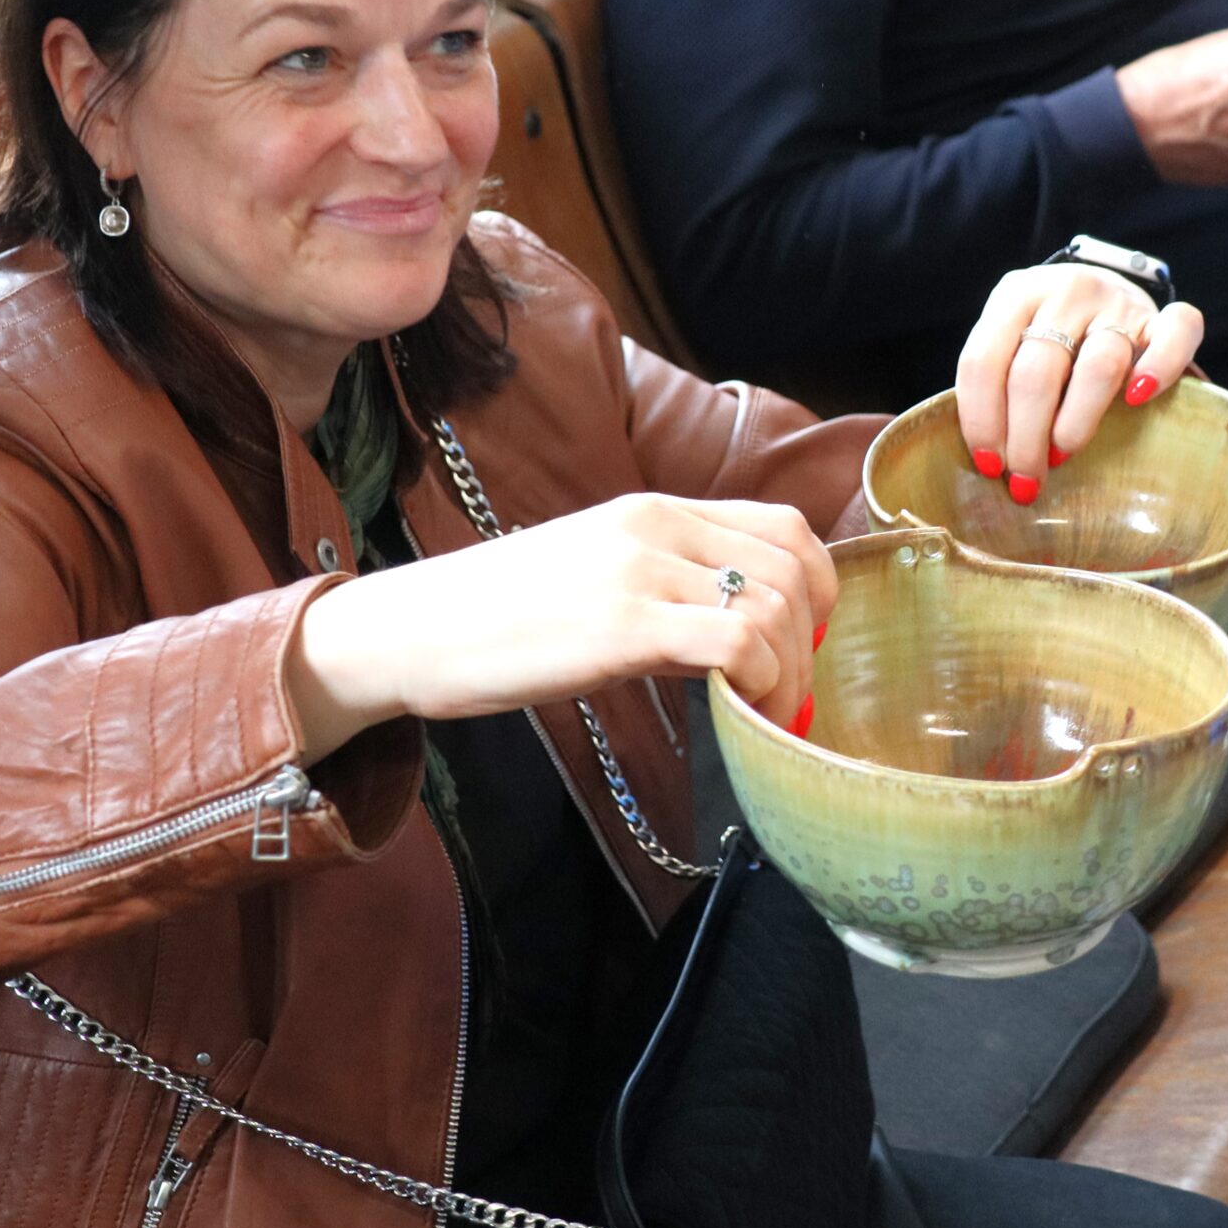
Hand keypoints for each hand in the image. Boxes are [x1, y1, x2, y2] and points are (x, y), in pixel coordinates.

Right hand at [288, 494, 834, 751]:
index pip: (782, 525)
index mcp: (652, 510)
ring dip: (790, 671)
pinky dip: (763, 685)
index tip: (801, 644)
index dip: (816, 587)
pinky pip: (735, 641)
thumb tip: (738, 640)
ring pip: (774, 604)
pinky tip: (743, 716)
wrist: (410, 630)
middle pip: (790, 566)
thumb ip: (669, 591)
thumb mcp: (597, 580)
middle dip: (810, 641)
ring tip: (766, 713)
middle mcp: (654, 526)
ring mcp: (638, 570)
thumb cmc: (497, 618)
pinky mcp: (620, 624)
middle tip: (787, 695)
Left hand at [953, 263, 1204, 502]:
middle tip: (1025, 481)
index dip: (981, 420)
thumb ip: (996, 380)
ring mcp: (1116, 302)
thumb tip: (987, 458)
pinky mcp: (1159, 316)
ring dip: (1074, 423)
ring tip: (1062, 456)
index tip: (987, 465)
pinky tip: (1138, 400)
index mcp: (1015, 295)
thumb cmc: (1049, 331)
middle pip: (1036, 373)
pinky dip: (1160, 368)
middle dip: (1024, 438)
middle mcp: (1065, 292)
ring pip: (1098, 367)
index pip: (984, 361)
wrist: (1103, 289)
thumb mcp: (1011, 339)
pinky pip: (1174, 333)